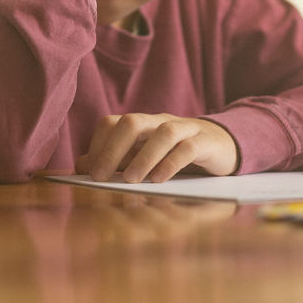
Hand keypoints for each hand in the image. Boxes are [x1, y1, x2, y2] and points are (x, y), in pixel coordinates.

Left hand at [81, 113, 238, 182]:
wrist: (221, 145)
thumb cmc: (175, 153)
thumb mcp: (143, 155)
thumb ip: (115, 159)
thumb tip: (81, 166)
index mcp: (142, 124)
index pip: (112, 123)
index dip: (98, 145)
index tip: (90, 173)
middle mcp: (160, 122)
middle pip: (133, 121)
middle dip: (113, 149)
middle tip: (101, 177)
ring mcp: (185, 129)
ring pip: (163, 133)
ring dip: (144, 157)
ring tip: (130, 180)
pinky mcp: (206, 143)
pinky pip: (188, 148)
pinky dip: (172, 163)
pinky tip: (159, 180)